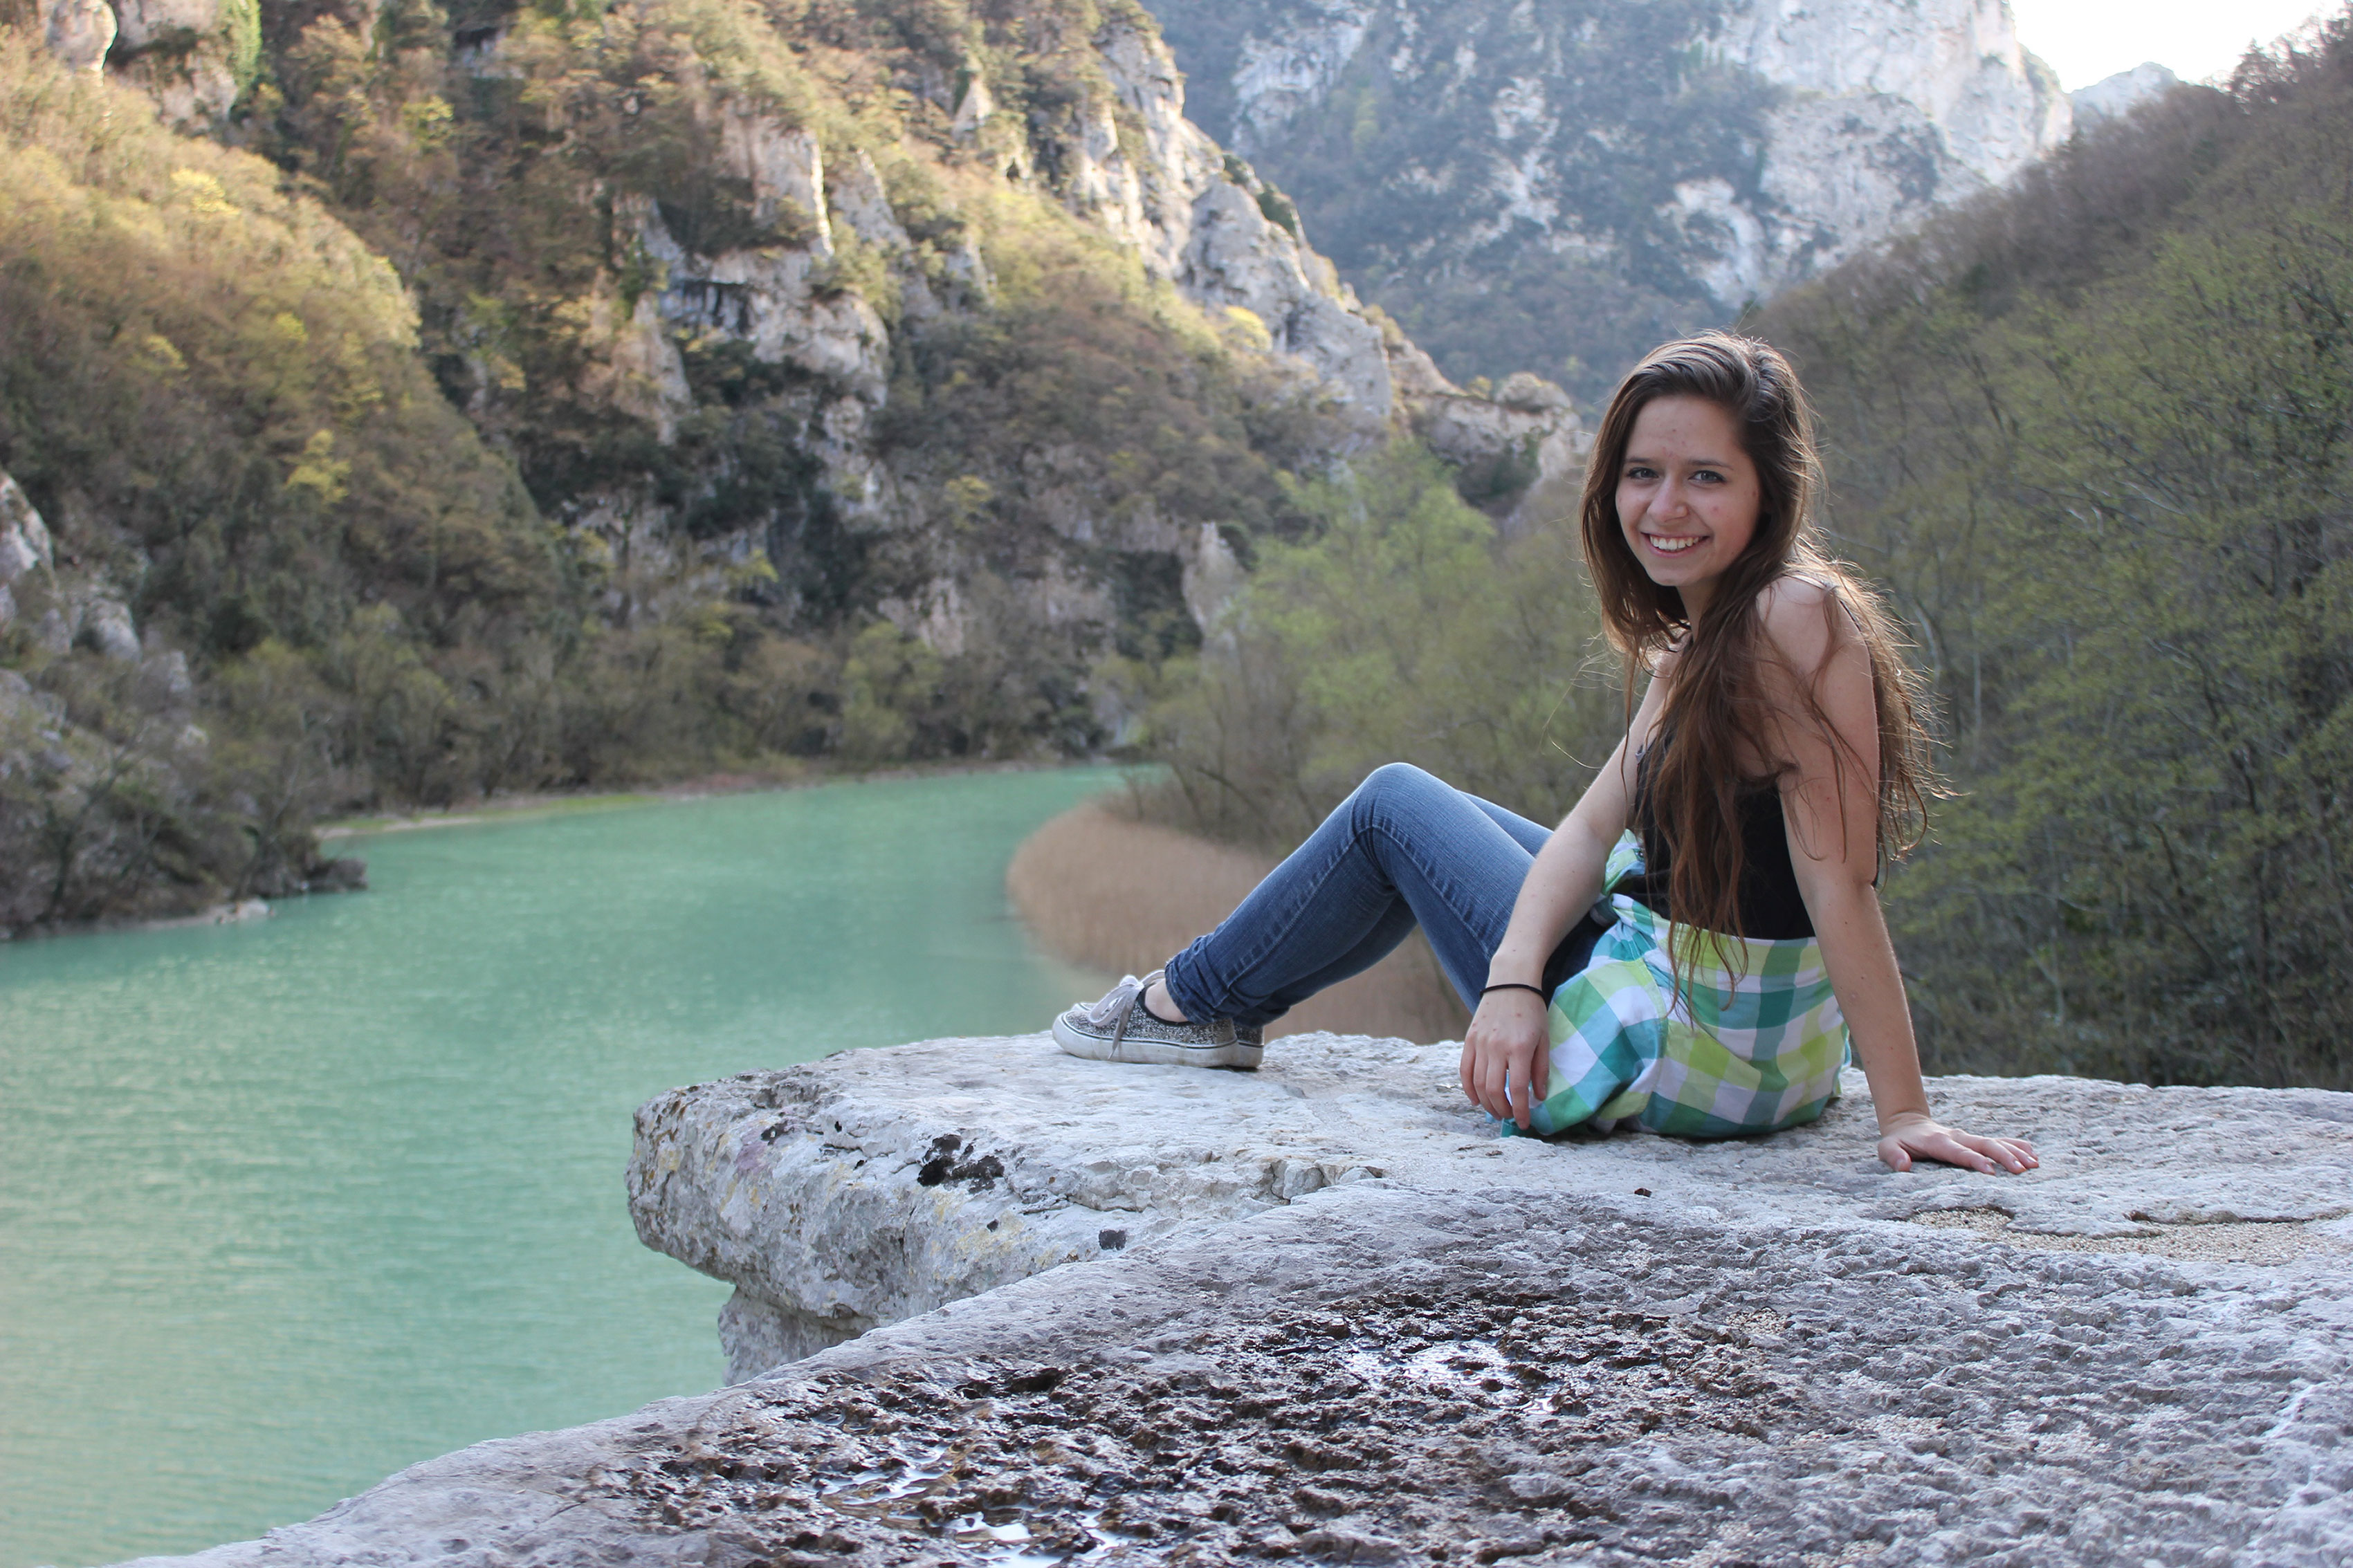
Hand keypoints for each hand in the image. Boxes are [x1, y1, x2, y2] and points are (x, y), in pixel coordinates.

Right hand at [1460, 988, 1551, 1128]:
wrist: (1511, 982)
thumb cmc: (1532, 1011)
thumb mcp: (1544, 1039)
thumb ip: (1541, 1070)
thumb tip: (1539, 1097)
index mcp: (1520, 1048)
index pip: (1518, 1088)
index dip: (1521, 1111)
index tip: (1524, 1123)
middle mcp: (1497, 1047)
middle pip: (1495, 1090)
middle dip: (1503, 1110)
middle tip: (1510, 1117)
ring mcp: (1480, 1043)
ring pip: (1478, 1083)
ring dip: (1487, 1103)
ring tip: (1496, 1111)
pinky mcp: (1469, 1039)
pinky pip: (1465, 1070)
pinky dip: (1469, 1089)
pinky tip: (1476, 1100)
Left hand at [1876, 1112, 2038, 1173]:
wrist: (1907, 1125)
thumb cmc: (1897, 1142)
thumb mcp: (1887, 1148)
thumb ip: (1893, 1156)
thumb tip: (1903, 1167)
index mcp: (1938, 1142)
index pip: (1959, 1153)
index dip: (1974, 1161)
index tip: (1991, 1171)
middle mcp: (1957, 1138)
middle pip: (1984, 1145)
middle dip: (2003, 1156)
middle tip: (2022, 1169)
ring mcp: (1967, 1137)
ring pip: (1995, 1142)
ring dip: (2015, 1151)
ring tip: (2035, 1164)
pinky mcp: (1974, 1140)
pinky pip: (1998, 1141)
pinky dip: (2015, 1145)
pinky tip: (2033, 1153)